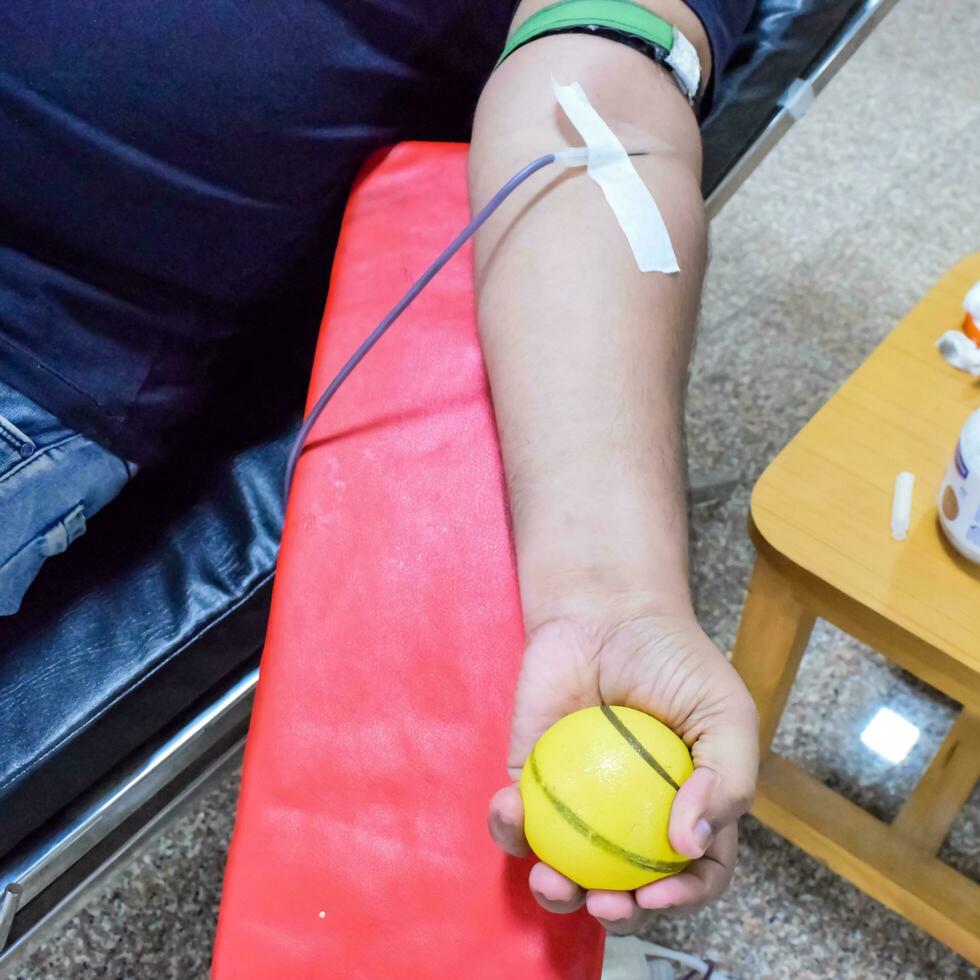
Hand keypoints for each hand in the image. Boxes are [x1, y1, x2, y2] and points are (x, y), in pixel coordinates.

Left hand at [489, 600, 758, 933]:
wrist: (607, 611)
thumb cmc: (673, 661)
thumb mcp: (725, 714)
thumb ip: (728, 780)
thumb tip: (691, 845)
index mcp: (687, 810)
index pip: (693, 874)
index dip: (680, 899)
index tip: (654, 894)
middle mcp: (632, 818)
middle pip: (626, 887)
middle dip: (613, 913)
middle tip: (602, 902)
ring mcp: (579, 804)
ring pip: (565, 869)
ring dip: (555, 892)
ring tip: (551, 879)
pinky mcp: (531, 781)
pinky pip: (517, 819)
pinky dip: (509, 826)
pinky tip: (512, 809)